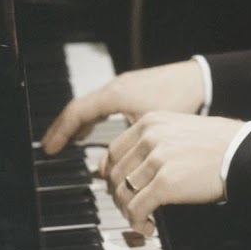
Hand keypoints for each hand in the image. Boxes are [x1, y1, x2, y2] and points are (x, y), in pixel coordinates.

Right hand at [41, 60, 204, 155]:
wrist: (200, 80)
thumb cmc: (178, 99)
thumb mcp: (149, 125)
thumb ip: (127, 146)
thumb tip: (110, 170)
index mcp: (115, 94)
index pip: (77, 111)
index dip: (61, 131)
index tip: (50, 149)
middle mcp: (115, 87)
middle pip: (80, 108)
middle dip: (64, 128)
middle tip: (51, 147)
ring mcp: (123, 87)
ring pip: (92, 105)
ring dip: (78, 123)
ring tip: (68, 141)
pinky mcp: (132, 90)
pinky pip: (103, 104)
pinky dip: (93, 118)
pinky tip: (94, 130)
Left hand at [102, 112, 244, 233]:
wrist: (240, 151)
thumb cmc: (216, 142)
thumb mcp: (179, 128)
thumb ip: (155, 139)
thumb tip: (136, 164)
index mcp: (151, 121)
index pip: (114, 151)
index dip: (111, 174)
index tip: (116, 187)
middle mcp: (149, 137)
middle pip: (115, 174)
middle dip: (119, 196)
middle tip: (131, 208)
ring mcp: (156, 159)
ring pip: (122, 193)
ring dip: (128, 212)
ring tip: (141, 220)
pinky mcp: (165, 183)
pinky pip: (137, 209)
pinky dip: (138, 223)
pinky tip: (149, 228)